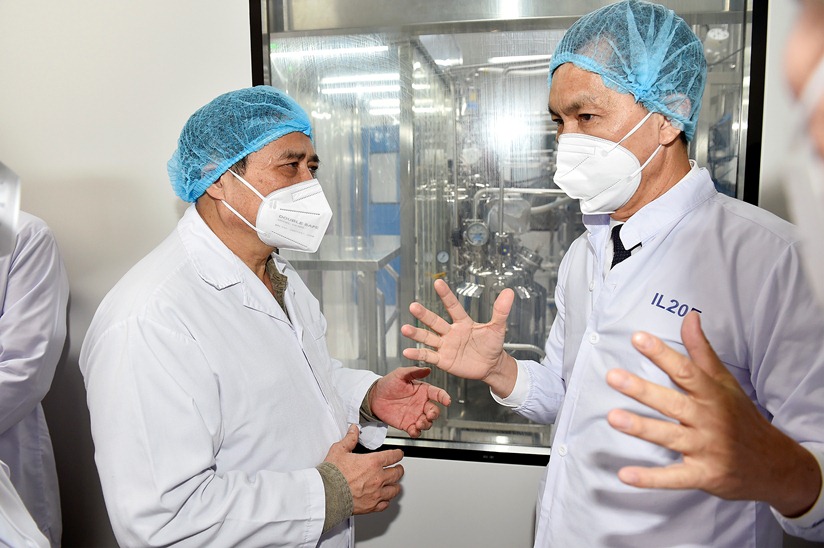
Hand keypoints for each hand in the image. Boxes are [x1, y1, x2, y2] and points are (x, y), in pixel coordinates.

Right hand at [324, 425, 404, 513]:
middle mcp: (378, 478)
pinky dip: (386, 500)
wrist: (327, 494)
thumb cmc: (332, 474)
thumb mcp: (339, 450)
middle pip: (397, 473)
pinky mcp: (372, 506)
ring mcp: (376, 493)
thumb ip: (350, 439)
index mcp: (373, 462)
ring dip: (395, 485)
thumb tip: (354, 430)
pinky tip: (384, 499)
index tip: (399, 454)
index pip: (393, 456)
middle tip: (398, 468)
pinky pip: (385, 504)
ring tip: (394, 483)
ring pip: (394, 489)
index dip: (398, 454)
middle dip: (399, 469)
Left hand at [369, 367, 450, 437]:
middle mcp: (421, 403)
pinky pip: (416, 431)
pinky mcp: (407, 424)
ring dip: (426, 424)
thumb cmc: (388, 383)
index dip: (443, 397)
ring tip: (419, 423)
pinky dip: (416, 432)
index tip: (446, 400)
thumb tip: (427, 369)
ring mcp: (415, 414)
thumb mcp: (400, 374)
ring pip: (427, 422)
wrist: (374, 397)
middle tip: (429, 415)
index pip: (437, 393)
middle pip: (434, 410)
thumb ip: (413, 371)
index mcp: (422, 390)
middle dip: (434, 414)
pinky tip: (413, 429)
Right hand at [400, 279, 517, 396]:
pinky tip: (407, 351)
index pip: (453, 306)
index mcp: (463, 322)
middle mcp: (451, 332)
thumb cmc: (493, 345)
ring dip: (416, 334)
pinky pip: (429, 356)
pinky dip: (418, 354)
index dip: (446, 295)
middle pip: (435, 321)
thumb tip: (509, 292)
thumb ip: (500, 311)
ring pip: (428, 337)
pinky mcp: (443, 360)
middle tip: (413, 306)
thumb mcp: (497, 328)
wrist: (491, 366)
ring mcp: (445, 346)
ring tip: (405, 329)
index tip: (438, 282)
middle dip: (424, 315)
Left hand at [606, 311, 821, 516]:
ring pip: (669, 436)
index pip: (685, 370)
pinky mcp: (703, 475)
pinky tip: (625, 475)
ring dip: (641, 428)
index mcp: (713, 395)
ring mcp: (706, 449)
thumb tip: (689, 317)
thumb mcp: (726, 382)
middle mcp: (709, 420)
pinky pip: (674, 477)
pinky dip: (650, 478)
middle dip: (642, 390)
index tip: (638, 338)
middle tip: (613, 377)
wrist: (775, 465)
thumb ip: (702, 352)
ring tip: (613, 417)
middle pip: (672, 402)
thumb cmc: (742, 419)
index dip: (661, 354)